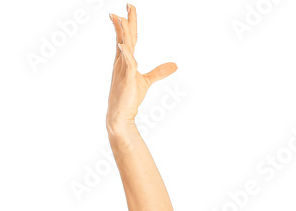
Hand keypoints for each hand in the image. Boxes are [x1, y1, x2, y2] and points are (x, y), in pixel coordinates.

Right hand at [106, 5, 176, 134]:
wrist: (120, 115)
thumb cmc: (129, 99)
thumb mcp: (147, 81)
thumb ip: (160, 71)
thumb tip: (175, 65)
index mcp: (124, 60)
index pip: (127, 38)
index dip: (127, 24)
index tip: (127, 10)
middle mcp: (120, 62)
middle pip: (124, 37)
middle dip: (125, 21)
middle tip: (127, 5)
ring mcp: (122, 69)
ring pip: (124, 46)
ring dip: (122, 32)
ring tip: (120, 18)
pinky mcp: (126, 78)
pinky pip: (126, 62)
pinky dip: (125, 53)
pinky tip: (123, 44)